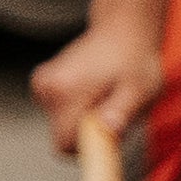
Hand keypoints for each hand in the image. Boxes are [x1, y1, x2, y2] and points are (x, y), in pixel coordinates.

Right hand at [31, 15, 157, 158]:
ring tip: (106, 97)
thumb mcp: (139, 90)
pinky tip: (95, 91)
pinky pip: (59, 113)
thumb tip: (107, 132)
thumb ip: (121, 112)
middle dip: (89, 133)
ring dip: (85, 121)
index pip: (63, 144)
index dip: (89, 148)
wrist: (121, 32)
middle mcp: (46, 88)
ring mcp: (41, 85)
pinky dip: (78, 110)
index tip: (109, 136)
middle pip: (63, 136)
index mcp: (65, 91)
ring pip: (61, 125)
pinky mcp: (43, 84)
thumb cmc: (133, 60)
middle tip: (113, 111)